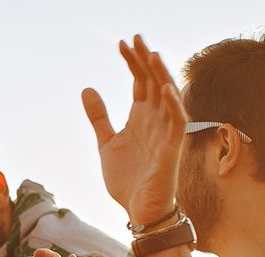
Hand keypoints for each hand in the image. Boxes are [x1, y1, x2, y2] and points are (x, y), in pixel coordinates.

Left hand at [83, 35, 187, 224]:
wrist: (139, 211)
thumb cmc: (128, 179)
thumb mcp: (106, 143)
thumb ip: (99, 117)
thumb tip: (87, 88)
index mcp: (141, 118)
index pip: (140, 82)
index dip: (132, 63)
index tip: (121, 43)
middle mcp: (156, 121)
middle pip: (153, 83)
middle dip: (145, 61)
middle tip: (135, 38)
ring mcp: (165, 134)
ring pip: (167, 98)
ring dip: (160, 76)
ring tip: (150, 55)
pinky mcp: (172, 150)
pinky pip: (177, 124)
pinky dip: (173, 106)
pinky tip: (166, 89)